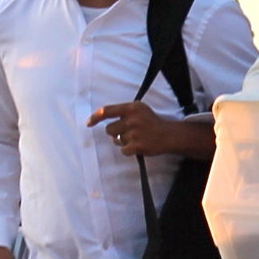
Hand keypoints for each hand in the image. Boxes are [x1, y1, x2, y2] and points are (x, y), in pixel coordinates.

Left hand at [87, 101, 210, 159]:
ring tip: (136, 138)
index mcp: (131, 107)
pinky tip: (138, 146)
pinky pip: (123, 150)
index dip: (95, 117)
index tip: (89, 123)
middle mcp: (133, 119)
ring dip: (123, 142)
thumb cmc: (151, 121)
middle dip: (115, 133)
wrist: (169, 135)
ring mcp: (135, 133)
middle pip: (109, 130)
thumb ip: (122, 112)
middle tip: (127, 132)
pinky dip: (129, 150)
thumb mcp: (139, 109)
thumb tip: (99, 118)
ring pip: (117, 141)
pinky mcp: (138, 145)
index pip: (107, 110)